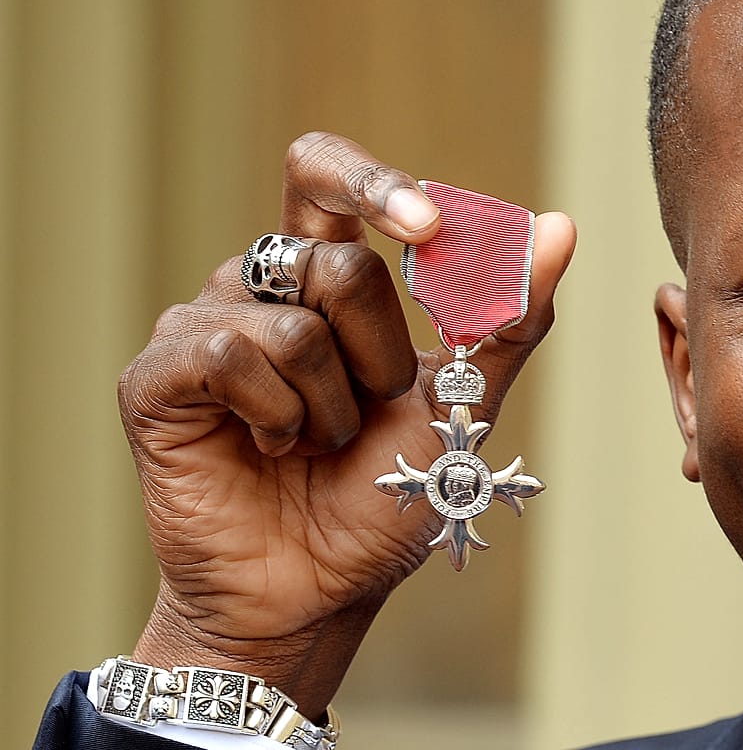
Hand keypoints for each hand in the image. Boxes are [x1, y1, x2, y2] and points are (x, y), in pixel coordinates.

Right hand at [118, 132, 575, 716]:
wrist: (318, 590)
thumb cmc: (386, 493)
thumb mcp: (463, 405)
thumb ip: (508, 319)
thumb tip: (561, 226)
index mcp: (326, 276)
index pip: (327, 176)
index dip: (374, 185)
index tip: (429, 227)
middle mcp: (261, 286)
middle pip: (338, 262)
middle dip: (381, 356)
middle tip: (368, 411)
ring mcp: (202, 325)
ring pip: (293, 323)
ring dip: (332, 405)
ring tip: (315, 444)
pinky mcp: (157, 376)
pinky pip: (231, 357)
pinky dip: (276, 417)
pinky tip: (268, 450)